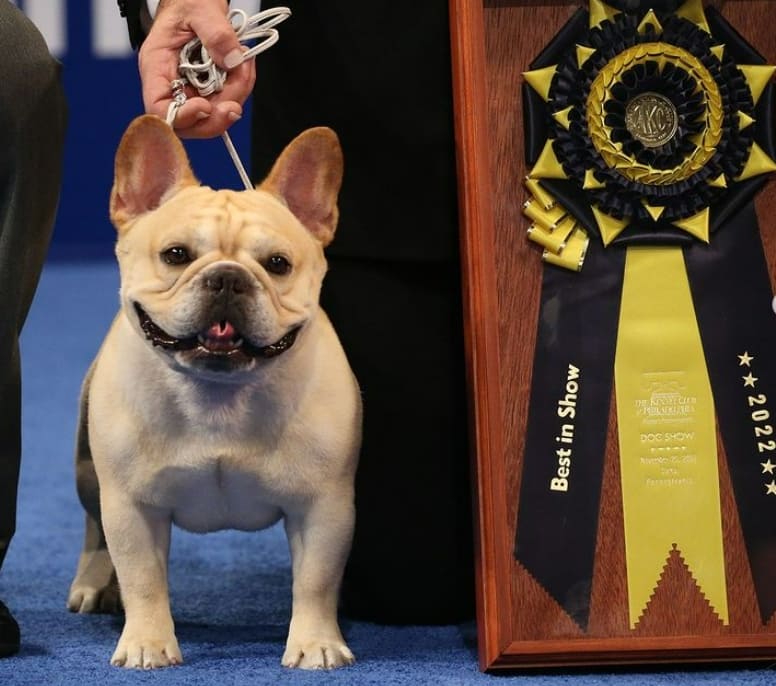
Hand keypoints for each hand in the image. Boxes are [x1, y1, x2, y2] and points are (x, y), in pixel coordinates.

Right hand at [139, 0, 255, 137]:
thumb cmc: (188, 1)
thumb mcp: (201, 8)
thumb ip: (216, 33)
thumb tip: (231, 60)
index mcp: (156, 66)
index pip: (159, 109)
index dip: (183, 117)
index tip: (206, 106)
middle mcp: (172, 84)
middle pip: (191, 123)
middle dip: (218, 116)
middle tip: (236, 99)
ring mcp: (192, 89)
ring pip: (213, 115)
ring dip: (235, 96)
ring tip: (244, 65)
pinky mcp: (209, 89)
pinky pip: (226, 101)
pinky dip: (240, 88)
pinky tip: (244, 67)